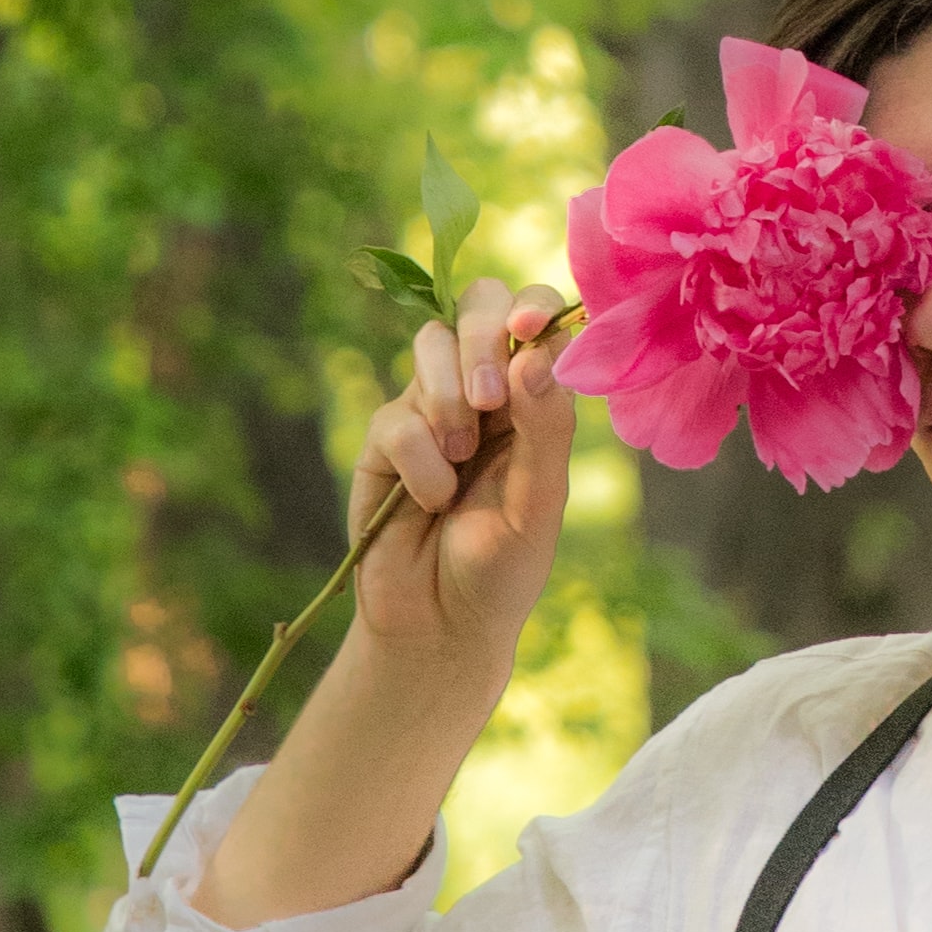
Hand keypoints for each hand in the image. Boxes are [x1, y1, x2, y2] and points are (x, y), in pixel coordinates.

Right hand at [351, 277, 574, 672]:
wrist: (439, 625)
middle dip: (481, 339)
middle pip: (478, 306)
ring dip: (449, 399)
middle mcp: (487, 391)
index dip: (535, 307)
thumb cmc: (502, 569)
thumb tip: (536, 354)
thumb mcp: (540, 504)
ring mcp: (433, 408)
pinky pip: (398, 416)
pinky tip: (430, 501)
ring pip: (432, 345)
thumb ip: (545, 428)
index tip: (532, 328)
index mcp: (537, 398)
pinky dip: (420, 461)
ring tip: (460, 457)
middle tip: (490, 400)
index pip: (540, 320)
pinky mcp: (386, 438)